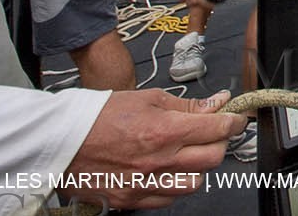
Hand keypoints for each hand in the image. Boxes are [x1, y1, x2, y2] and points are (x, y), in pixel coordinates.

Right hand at [63, 89, 244, 208]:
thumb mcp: (148, 99)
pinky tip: (169, 170)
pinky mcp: (133, 200)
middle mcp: (159, 161)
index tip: (236, 118)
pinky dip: (176, 185)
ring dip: (199, 167)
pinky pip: (169, 198)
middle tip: (213, 133)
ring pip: (195, 182)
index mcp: (165, 131)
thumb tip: (217, 103)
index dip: (234, 121)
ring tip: (188, 153)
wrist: (61, 141)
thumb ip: (186, 105)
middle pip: (213, 157)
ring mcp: (146, 184)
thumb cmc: (100, 116)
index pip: (218, 128)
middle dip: (220, 143)